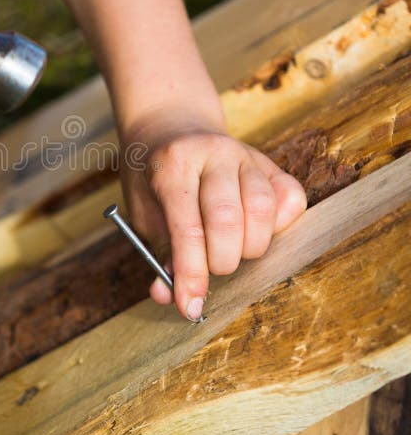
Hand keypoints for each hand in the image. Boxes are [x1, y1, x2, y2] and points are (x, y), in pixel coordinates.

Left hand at [120, 113, 306, 320]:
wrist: (170, 128)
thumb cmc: (154, 179)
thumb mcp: (144, 212)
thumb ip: (161, 252)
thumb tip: (172, 297)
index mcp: (172, 164)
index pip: (187, 227)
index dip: (191, 273)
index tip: (189, 307)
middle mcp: (212, 154)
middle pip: (228, 220)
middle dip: (221, 261)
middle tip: (212, 267)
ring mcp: (245, 154)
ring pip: (264, 210)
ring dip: (250, 246)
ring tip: (231, 248)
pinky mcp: (269, 162)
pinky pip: (291, 198)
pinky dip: (280, 225)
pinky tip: (256, 230)